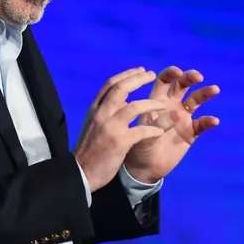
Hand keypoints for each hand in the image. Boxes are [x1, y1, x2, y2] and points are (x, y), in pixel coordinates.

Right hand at [74, 68, 165, 191]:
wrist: (80, 173)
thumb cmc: (90, 150)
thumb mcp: (93, 124)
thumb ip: (106, 111)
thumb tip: (123, 99)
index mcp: (95, 109)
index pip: (111, 84)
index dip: (127, 75)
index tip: (141, 70)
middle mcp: (101, 114)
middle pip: (121, 88)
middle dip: (138, 79)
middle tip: (152, 75)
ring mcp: (110, 127)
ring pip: (134, 106)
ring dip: (152, 103)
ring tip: (163, 104)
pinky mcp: (120, 142)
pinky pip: (142, 130)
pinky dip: (153, 129)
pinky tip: (160, 131)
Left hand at [124, 66, 219, 183]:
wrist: (144, 168)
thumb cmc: (138, 146)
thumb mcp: (143, 132)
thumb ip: (156, 122)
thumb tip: (174, 114)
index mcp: (156, 101)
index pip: (164, 80)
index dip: (171, 73)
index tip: (177, 72)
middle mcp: (171, 105)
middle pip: (182, 85)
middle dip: (190, 77)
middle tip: (198, 76)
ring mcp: (183, 118)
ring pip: (196, 100)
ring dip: (205, 93)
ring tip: (214, 89)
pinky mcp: (191, 132)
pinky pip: (202, 124)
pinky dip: (209, 121)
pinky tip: (214, 121)